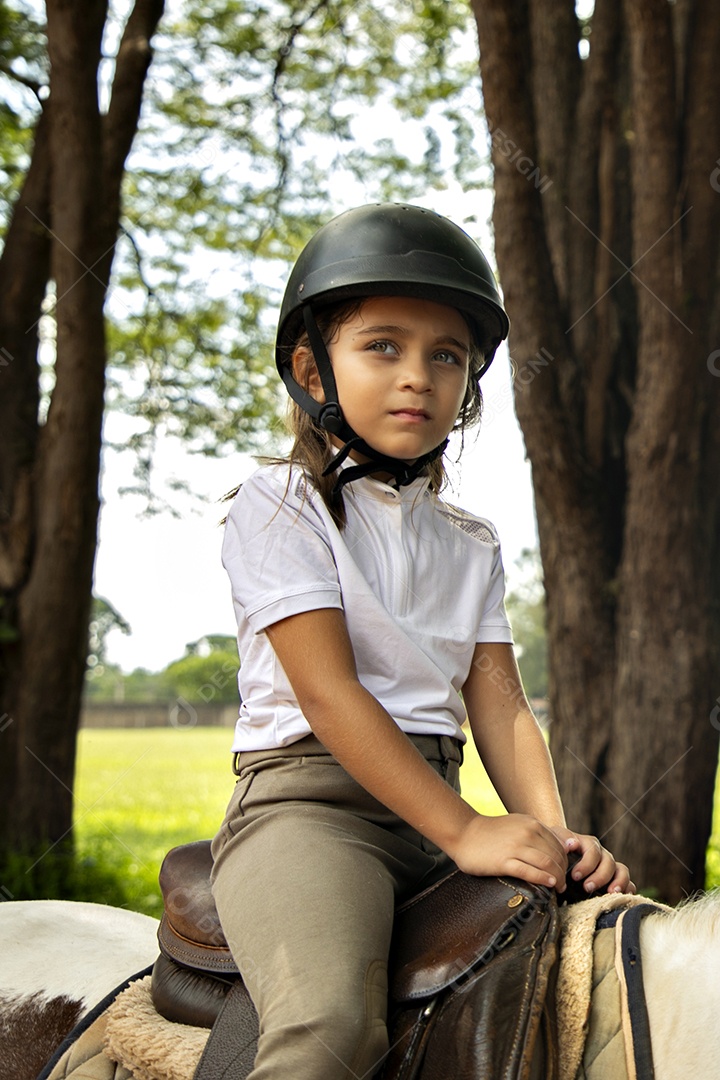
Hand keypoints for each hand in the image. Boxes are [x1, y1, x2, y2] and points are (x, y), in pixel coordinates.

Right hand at [450, 813, 568, 890]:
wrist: (464, 833)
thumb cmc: (491, 833)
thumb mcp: (518, 824)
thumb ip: (538, 833)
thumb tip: (564, 846)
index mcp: (531, 824)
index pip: (559, 845)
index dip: (565, 861)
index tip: (565, 872)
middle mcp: (526, 833)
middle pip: (556, 855)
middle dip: (563, 872)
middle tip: (563, 884)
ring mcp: (515, 847)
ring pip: (547, 864)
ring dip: (557, 878)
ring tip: (558, 888)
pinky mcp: (504, 861)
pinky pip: (530, 871)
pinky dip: (543, 879)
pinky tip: (549, 884)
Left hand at [550, 827, 634, 894]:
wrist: (557, 860)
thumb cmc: (556, 852)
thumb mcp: (555, 843)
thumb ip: (561, 841)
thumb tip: (570, 844)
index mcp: (588, 844)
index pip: (593, 850)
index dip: (586, 864)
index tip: (575, 876)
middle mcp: (601, 854)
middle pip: (608, 862)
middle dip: (599, 876)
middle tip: (587, 887)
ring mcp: (610, 867)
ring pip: (622, 870)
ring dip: (618, 882)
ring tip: (610, 892)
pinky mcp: (615, 880)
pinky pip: (629, 882)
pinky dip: (628, 888)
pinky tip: (622, 896)